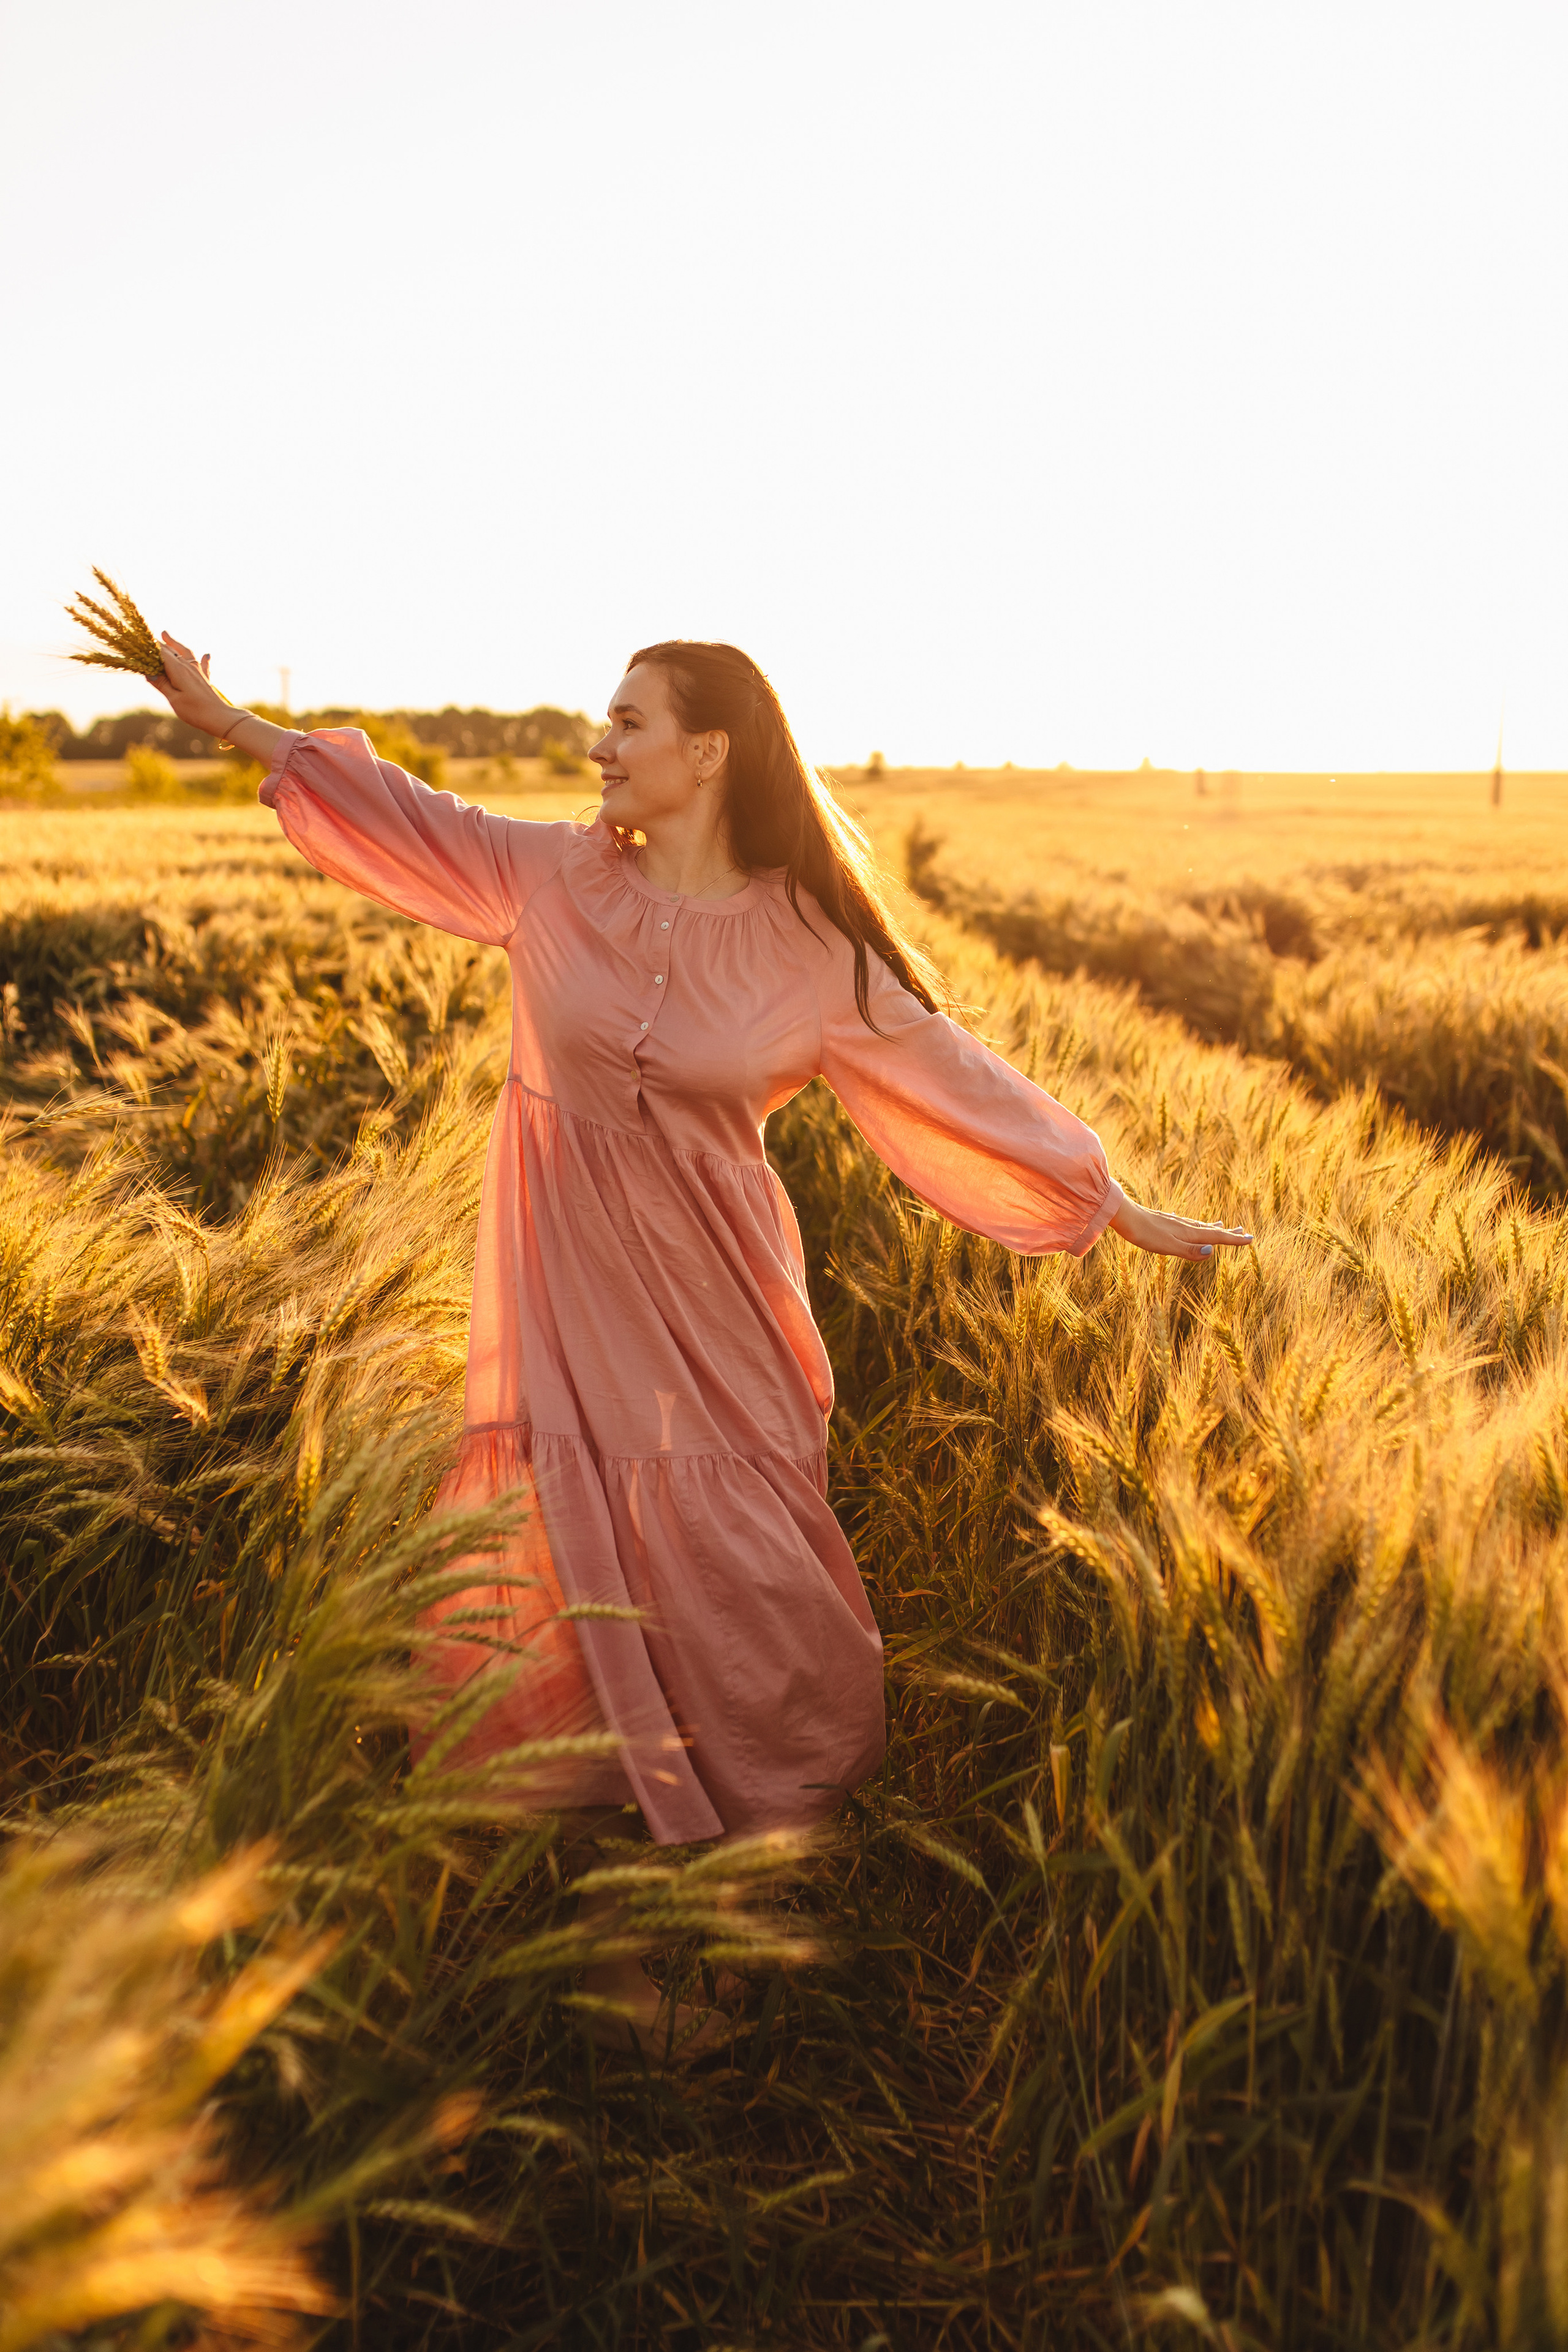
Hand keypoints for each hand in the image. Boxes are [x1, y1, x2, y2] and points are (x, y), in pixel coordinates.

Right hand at [147, 632, 241, 738]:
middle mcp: (189, 667)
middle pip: (171, 650)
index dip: (150, 646)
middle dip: (158, 643)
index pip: (161, 653)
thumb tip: (148, 672)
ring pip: (185, 652)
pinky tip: (207, 654)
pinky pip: (203, 664)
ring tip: (165, 634)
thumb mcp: (173, 699)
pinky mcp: (205, 679)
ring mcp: (198, 671)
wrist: (219, 717)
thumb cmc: (195, 711)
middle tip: (147, 635)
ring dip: (174, 643)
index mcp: (178, 670)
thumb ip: (161, 684)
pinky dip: (202, 658)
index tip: (139, 639)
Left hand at [1109, 1196, 1252, 1262]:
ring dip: (1214, 1229)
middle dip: (1228, 1233)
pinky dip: (1197, 1226)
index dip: (1233, 1240)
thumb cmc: (1144, 1234)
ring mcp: (1175, 1223)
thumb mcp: (1167, 1247)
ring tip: (1222, 1226)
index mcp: (1189, 1234)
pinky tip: (1191, 1225)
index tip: (1250, 1239)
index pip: (1216, 1239)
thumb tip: (1211, 1253)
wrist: (1124, 1216)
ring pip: (1200, 1226)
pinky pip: (1188, 1224)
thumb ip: (1189, 1251)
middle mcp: (1185, 1226)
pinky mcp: (1165, 1222)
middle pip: (1211, 1231)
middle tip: (1244, 1232)